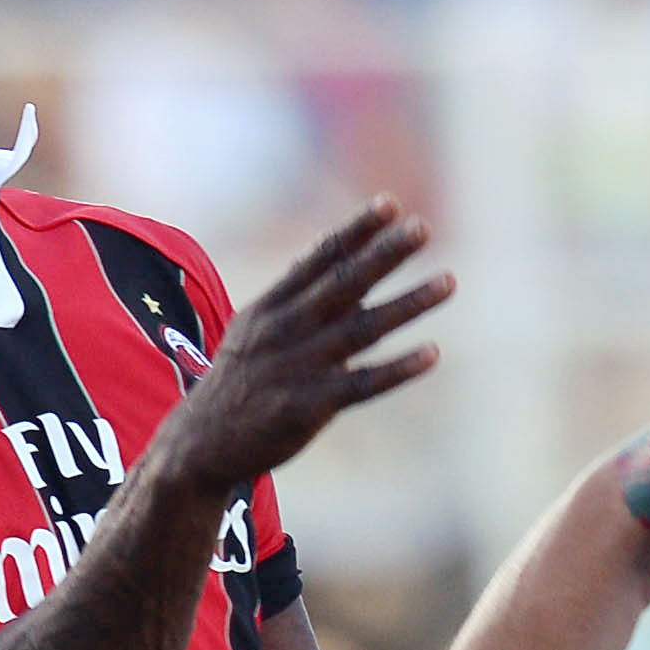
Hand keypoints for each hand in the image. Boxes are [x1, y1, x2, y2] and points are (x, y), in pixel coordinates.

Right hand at [146, 201, 449, 496]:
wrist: (200, 444)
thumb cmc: (237, 383)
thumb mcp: (253, 328)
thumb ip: (293, 292)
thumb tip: (322, 252)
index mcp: (272, 306)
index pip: (320, 258)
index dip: (356, 230)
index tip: (390, 204)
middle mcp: (286, 330)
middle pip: (344, 283)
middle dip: (385, 254)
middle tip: (422, 229)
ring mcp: (298, 367)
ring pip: (362, 328)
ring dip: (408, 304)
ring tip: (448, 281)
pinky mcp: (309, 407)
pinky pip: (363, 384)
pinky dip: (398, 369)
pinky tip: (432, 352)